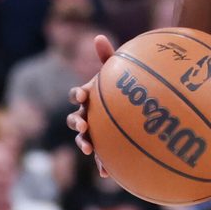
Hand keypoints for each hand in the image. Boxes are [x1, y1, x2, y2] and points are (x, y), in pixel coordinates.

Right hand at [67, 35, 116, 175]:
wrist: (136, 107)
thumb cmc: (124, 86)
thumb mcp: (118, 71)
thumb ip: (108, 57)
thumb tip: (99, 36)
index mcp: (89, 96)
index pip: (77, 95)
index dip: (77, 95)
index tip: (82, 96)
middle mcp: (87, 114)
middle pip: (74, 119)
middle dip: (76, 122)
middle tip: (83, 124)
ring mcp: (95, 131)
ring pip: (84, 139)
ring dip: (84, 143)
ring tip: (89, 147)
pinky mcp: (105, 146)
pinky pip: (101, 156)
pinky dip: (103, 163)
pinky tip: (107, 172)